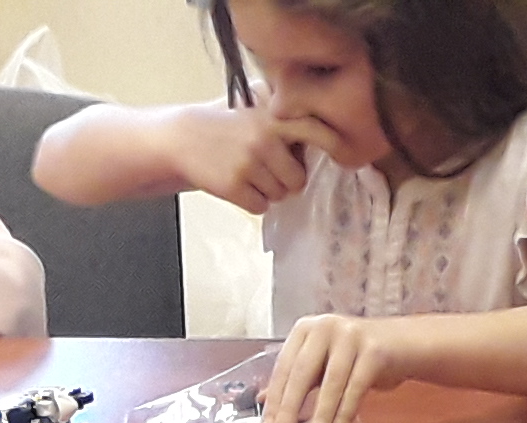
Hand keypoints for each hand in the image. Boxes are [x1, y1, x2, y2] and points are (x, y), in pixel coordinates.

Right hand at [172, 104, 336, 212]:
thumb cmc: (228, 127)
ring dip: (268, 192)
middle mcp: (264, 139)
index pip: (316, 131)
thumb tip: (328, 137)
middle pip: (298, 179)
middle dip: (287, 181)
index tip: (342, 157)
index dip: (334, 146)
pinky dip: (252, 202)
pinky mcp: (232, 185)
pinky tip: (239, 185)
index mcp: (274, 118)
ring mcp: (248, 163)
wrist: (184, 139)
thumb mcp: (257, 110)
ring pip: (279, 195)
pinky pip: (260, 207)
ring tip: (250, 175)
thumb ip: (288, 119)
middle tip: (270, 172)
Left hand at [258, 311, 418, 422]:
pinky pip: (355, 388)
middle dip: (290, 409)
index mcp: (306, 329)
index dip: (275, 399)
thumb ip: (296, 380)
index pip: (284, 367)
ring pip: (330, 383)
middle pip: (302, 373)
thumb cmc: (356, 357)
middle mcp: (325, 327)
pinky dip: (345, 415)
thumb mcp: (322, 364)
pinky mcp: (374, 350)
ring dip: (320, 417)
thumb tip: (262, 401)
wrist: (403, 345)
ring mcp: (351, 336)